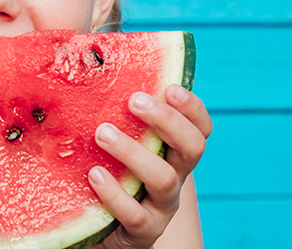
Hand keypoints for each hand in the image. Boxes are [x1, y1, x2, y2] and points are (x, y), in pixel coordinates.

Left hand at [90, 84, 212, 248]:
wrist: (102, 228)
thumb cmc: (109, 173)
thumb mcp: (117, 143)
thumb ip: (116, 114)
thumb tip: (91, 61)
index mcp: (173, 153)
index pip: (200, 128)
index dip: (192, 107)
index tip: (170, 87)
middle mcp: (175, 177)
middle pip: (192, 147)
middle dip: (166, 121)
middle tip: (133, 101)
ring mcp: (161, 206)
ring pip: (164, 178)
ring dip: (134, 152)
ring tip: (102, 133)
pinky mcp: (142, 231)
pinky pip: (135, 214)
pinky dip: (115, 193)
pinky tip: (94, 174)